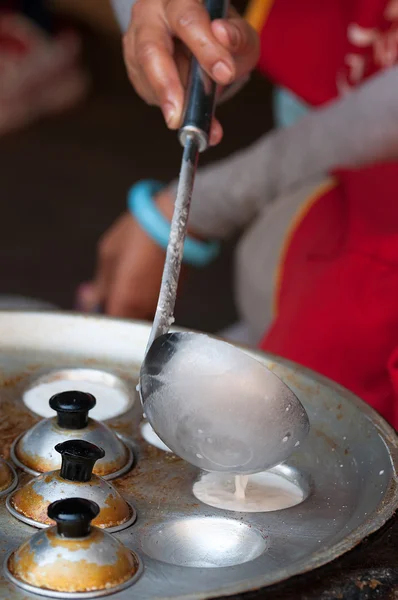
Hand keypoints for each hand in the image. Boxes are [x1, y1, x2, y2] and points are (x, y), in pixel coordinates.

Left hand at [77, 192, 175, 318]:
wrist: (177, 222)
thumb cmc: (140, 233)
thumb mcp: (109, 254)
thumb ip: (101, 284)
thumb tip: (92, 298)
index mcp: (126, 303)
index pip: (108, 324)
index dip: (100, 315)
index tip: (94, 304)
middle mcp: (146, 310)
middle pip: (127, 321)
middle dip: (117, 309)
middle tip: (108, 290)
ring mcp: (164, 304)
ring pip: (143, 314)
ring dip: (132, 303)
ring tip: (128, 278)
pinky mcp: (177, 294)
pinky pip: (157, 303)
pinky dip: (147, 295)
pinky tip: (144, 275)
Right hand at [123, 0, 258, 144]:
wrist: (202, 43)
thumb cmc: (221, 37)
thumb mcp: (240, 36)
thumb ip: (238, 37)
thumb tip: (222, 34)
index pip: (188, 21)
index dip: (206, 49)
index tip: (225, 75)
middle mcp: (151, 13)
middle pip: (151, 50)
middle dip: (168, 87)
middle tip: (178, 119)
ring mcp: (136, 39)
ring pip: (146, 75)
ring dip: (169, 101)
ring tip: (189, 119)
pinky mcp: (133, 65)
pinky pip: (146, 90)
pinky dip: (167, 105)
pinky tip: (182, 109)